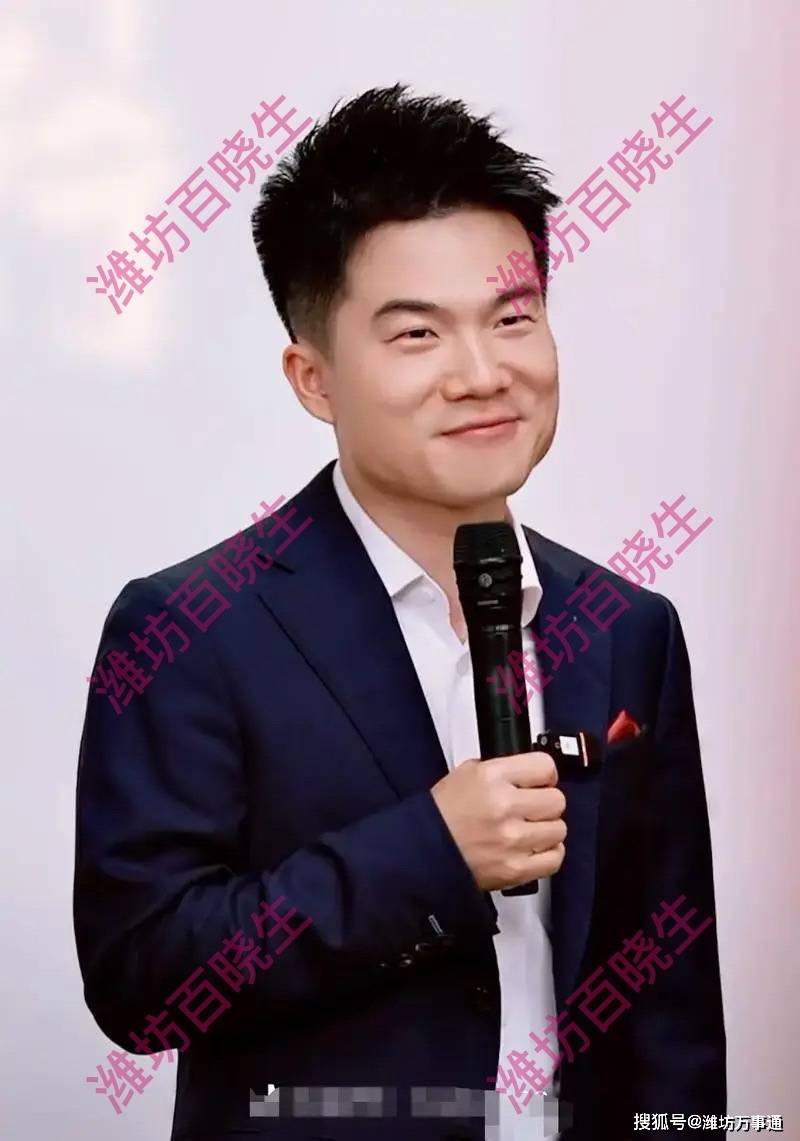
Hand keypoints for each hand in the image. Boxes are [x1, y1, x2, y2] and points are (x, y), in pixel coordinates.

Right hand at [430, 751, 566, 890]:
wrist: (424, 850)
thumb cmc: (444, 813)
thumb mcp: (467, 773)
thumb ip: (503, 769)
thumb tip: (531, 772)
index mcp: (493, 777)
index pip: (545, 767)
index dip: (544, 774)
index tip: (540, 781)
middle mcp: (505, 806)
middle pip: (556, 800)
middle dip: (545, 802)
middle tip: (531, 808)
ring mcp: (512, 840)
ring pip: (558, 829)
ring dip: (546, 829)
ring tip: (529, 830)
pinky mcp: (515, 868)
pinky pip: (554, 858)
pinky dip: (547, 853)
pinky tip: (533, 848)